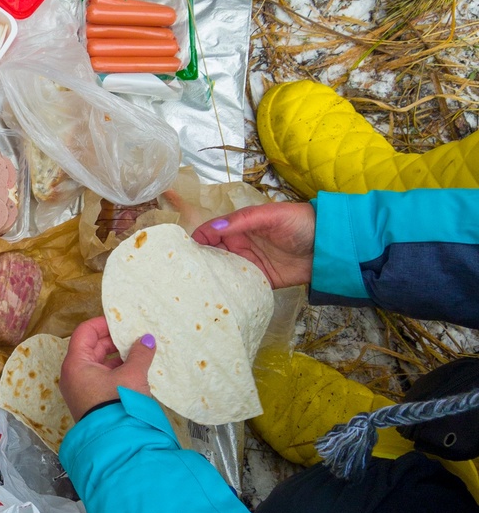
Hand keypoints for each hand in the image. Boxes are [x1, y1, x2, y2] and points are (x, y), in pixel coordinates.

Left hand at [60, 317, 156, 420]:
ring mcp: (81, 388)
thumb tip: (147, 339)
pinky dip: (116, 370)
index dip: (103, 323)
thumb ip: (140, 354)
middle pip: (91, 347)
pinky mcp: (91, 400)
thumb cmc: (118, 403)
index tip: (122, 320)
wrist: (116, 441)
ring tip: (139, 351)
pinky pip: (102, 377)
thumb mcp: (132, 375)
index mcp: (76, 363)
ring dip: (117, 356)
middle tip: (135, 335)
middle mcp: (74, 374)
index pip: (85, 332)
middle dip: (114, 340)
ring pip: (98, 363)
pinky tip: (135, 369)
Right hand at [191, 202, 314, 287]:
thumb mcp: (271, 215)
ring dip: (212, 278)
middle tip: (184, 275)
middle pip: (213, 254)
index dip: (197, 240)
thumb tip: (213, 228)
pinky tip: (218, 297)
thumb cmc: (299, 223)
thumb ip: (243, 220)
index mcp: (239, 226)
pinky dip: (230, 290)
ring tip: (195, 289)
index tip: (184, 252)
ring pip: (223, 271)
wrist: (328, 245)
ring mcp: (249, 263)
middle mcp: (240, 245)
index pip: (211, 232)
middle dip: (200, 262)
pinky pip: (240, 285)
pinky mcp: (260, 280)